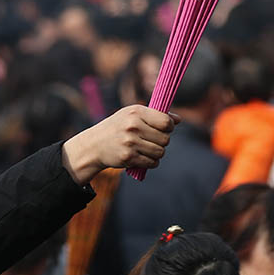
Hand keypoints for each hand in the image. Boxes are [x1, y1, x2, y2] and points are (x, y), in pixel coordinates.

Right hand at [62, 105, 178, 183]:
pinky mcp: (128, 157)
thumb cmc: (118, 127)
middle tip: (152, 140)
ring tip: (147, 149)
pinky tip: (143, 157)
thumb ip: (155, 116)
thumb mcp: (132, 115)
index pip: (166, 121)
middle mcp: (133, 126)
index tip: (165, 128)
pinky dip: (151, 162)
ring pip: (160, 152)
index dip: (169, 126)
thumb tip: (178, 120)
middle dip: (162, 141)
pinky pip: (152, 162)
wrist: (94, 145)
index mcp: (136, 112)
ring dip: (157, 153)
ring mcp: (130, 142)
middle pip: (165, 139)